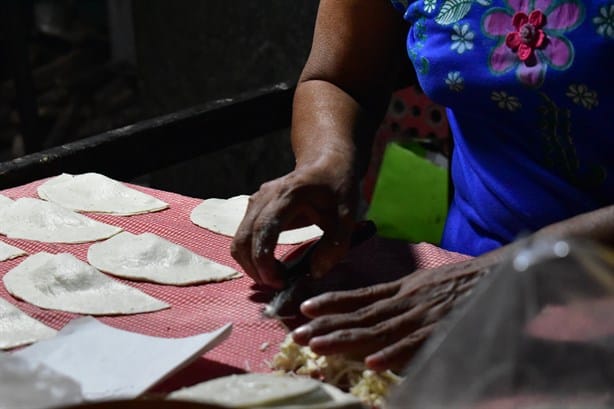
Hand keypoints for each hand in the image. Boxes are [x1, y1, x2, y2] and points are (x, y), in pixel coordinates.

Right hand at [231, 153, 357, 288]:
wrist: (327, 164)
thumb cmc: (338, 188)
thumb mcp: (348, 216)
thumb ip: (336, 245)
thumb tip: (316, 272)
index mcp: (289, 194)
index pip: (264, 228)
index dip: (264, 259)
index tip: (277, 282)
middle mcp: (265, 196)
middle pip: (243, 238)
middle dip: (255, 269)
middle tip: (278, 286)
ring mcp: (255, 201)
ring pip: (238, 240)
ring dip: (251, 265)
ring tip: (276, 278)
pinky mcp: (253, 209)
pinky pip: (243, 238)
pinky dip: (251, 257)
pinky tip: (272, 267)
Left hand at [292, 258, 492, 371]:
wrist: (510, 270)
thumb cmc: (473, 280)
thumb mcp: (432, 284)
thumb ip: (410, 299)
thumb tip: (386, 316)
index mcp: (406, 288)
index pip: (361, 296)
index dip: (333, 303)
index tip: (306, 308)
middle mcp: (409, 300)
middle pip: (361, 315)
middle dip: (327, 326)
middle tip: (296, 335)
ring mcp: (426, 314)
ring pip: (379, 330)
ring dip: (347, 339)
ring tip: (317, 346)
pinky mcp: (447, 328)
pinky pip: (417, 345)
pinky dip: (395, 354)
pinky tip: (372, 364)